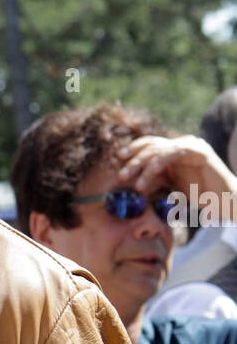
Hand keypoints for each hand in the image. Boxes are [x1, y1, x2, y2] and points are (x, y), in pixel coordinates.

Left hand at [117, 134, 236, 200]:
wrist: (224, 200)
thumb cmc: (199, 194)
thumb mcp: (171, 184)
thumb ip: (155, 178)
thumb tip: (132, 178)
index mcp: (176, 149)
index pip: (151, 143)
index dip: (134, 148)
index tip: (119, 158)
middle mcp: (183, 144)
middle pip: (153, 145)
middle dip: (134, 160)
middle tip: (121, 175)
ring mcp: (192, 145)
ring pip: (160, 150)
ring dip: (144, 166)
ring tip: (136, 184)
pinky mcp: (199, 151)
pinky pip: (173, 154)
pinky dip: (158, 164)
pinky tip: (149, 175)